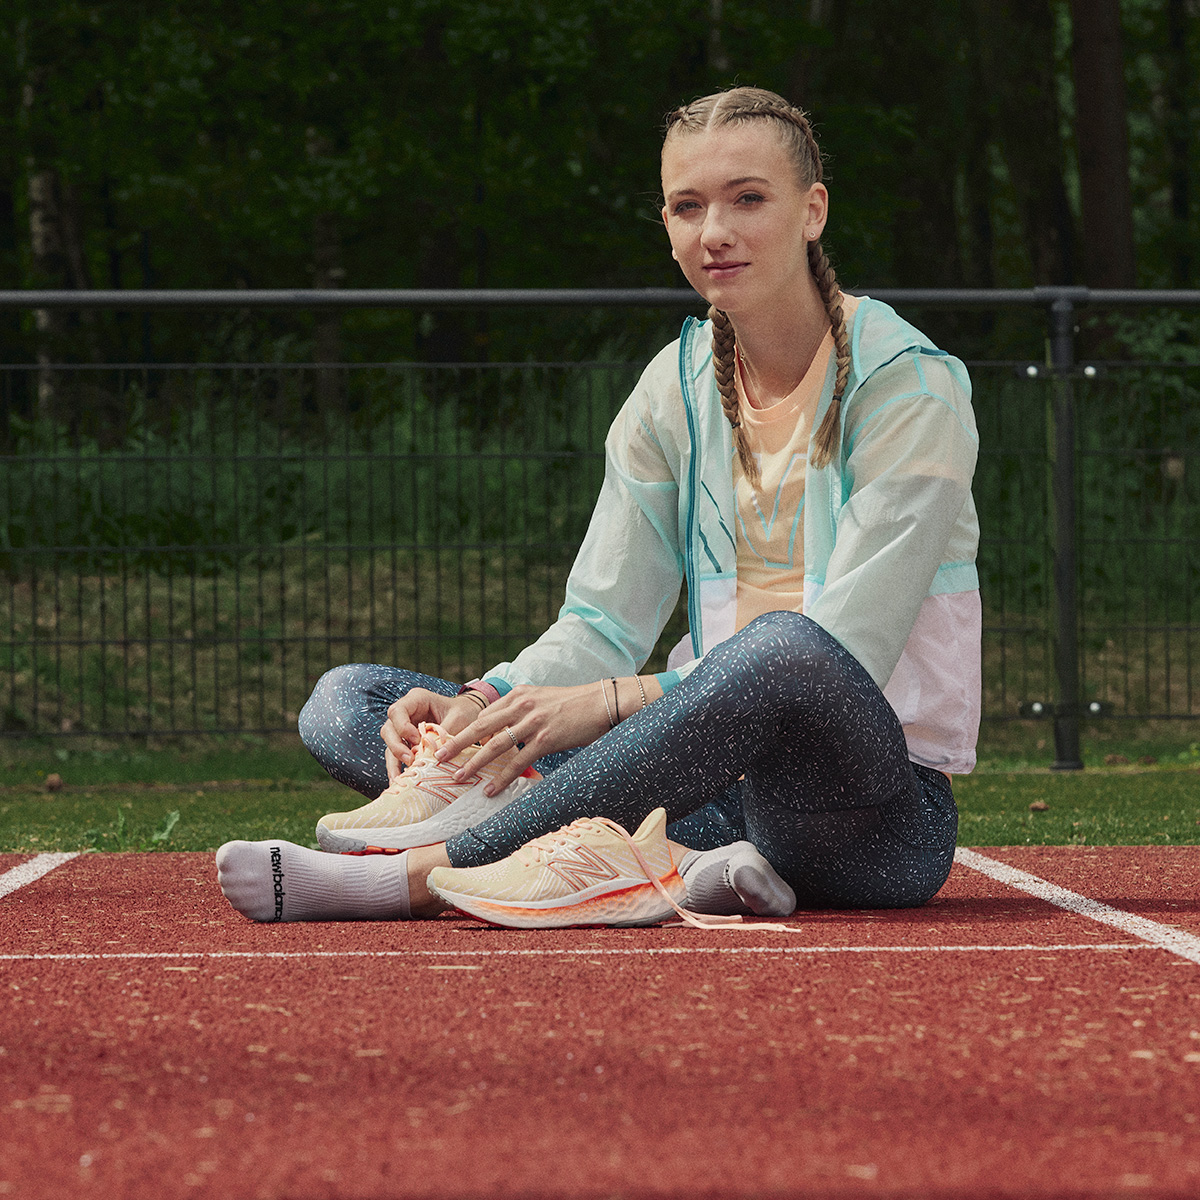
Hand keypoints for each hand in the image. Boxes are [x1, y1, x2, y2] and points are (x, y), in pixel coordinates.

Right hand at [380, 689, 482, 780]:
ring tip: (400, 778)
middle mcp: (406, 713)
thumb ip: (446, 733)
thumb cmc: (464, 711)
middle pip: (389, 728)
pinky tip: (400, 780)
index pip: (397, 711)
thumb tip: (436, 754)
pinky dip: (398, 768)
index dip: (402, 726)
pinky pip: (397, 755)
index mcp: (416, 699)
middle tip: (410, 760)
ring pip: (390, 744)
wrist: (469, 716)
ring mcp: (404, 728)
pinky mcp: (407, 742)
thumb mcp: (459, 718)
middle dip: (396, 746)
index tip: (416, 740)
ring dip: (394, 761)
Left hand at [433, 683, 611, 795]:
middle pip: (481, 726)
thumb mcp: (543, 698)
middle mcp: (522, 706)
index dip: (466, 730)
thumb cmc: (574, 704)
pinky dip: (502, 777)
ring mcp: (533, 722)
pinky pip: (518, 762)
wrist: (602, 702)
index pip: (485, 713)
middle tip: (438, 757)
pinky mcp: (546, 739)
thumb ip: (522, 709)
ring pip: (495, 746)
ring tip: (458, 777)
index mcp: (519, 695)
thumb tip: (506, 728)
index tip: (450, 742)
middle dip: (457, 743)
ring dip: (474, 763)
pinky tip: (491, 789)